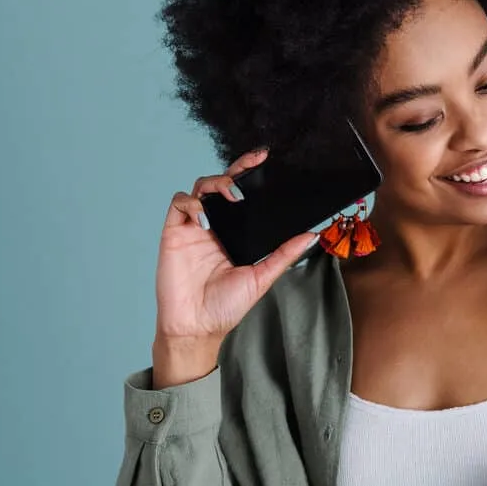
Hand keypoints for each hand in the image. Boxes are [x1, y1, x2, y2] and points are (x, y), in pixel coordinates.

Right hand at [154, 148, 317, 348]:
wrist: (197, 327)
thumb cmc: (226, 306)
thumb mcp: (262, 277)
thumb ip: (284, 254)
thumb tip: (312, 235)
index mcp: (234, 232)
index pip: (242, 194)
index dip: (250, 173)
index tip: (265, 158)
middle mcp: (214, 225)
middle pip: (221, 184)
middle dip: (236, 168)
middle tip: (254, 162)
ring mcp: (193, 228)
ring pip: (200, 188)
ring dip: (217, 184)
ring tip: (232, 196)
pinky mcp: (174, 233)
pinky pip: (179, 205)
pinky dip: (192, 205)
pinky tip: (205, 219)